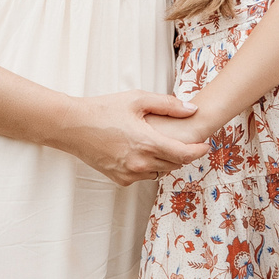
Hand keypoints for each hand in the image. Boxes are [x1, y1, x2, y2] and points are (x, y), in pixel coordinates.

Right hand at [66, 90, 204, 185]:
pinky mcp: (120, 179)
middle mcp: (140, 163)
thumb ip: (168, 105)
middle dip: (183, 154)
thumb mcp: (137, 99)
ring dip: (166, 161)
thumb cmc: (104, 109)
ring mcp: (129, 174)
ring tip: (163, 145)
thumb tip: (192, 110)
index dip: (199, 151)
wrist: (72, 126)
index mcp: (147, 143)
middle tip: (186, 141)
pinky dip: (148, 166)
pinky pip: (143, 175)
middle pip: (175, 164)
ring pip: (160, 171)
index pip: (185, 154)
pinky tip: (142, 152)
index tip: (206, 144)